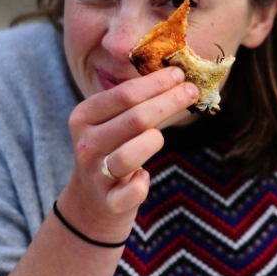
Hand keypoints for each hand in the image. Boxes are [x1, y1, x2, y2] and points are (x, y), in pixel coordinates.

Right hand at [57, 66, 197, 243]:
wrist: (92, 200)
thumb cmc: (114, 148)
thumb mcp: (113, 120)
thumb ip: (136, 100)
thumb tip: (177, 75)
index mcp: (84, 116)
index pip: (124, 94)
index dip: (156, 82)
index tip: (180, 74)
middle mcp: (86, 143)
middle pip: (135, 119)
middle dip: (169, 102)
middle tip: (192, 91)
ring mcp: (96, 174)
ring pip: (130, 154)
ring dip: (154, 141)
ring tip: (160, 137)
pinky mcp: (108, 201)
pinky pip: (132, 192)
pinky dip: (142, 184)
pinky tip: (144, 177)